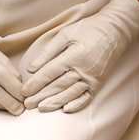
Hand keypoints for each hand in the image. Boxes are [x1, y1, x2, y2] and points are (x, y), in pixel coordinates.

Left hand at [21, 0, 138, 112]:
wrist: (114, 31)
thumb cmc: (87, 29)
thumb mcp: (65, 34)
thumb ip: (48, 51)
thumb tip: (32, 68)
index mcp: (73, 56)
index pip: (50, 73)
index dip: (36, 83)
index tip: (24, 91)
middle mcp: (83, 70)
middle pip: (58, 86)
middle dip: (41, 96)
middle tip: (27, 104)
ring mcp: (92, 79)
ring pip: (70, 94)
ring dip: (55, 102)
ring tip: (41, 108)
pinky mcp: (99, 83)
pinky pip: (87, 98)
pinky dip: (76, 105)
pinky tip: (65, 110)